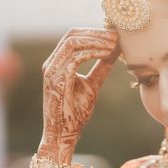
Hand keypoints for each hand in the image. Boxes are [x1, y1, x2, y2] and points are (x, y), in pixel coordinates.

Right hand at [39, 28, 119, 163]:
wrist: (63, 135)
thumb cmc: (75, 113)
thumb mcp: (92, 85)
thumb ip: (101, 68)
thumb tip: (115, 51)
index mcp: (57, 63)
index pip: (73, 36)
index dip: (93, 32)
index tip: (114, 35)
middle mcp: (51, 64)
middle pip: (71, 34)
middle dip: (95, 33)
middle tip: (115, 36)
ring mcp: (52, 71)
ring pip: (73, 42)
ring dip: (96, 41)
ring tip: (114, 44)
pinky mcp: (57, 81)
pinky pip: (75, 58)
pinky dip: (92, 53)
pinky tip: (107, 55)